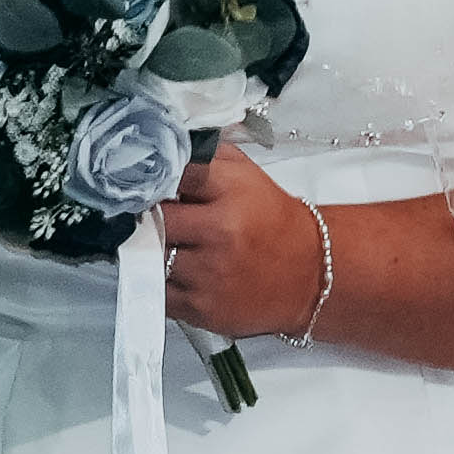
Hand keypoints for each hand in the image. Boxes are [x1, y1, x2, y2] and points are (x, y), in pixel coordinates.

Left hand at [155, 133, 335, 339]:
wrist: (309, 273)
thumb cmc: (270, 219)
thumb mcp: (246, 174)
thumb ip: (205, 155)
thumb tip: (163, 145)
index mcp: (232, 191)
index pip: (175, 173)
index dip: (153, 175)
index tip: (143, 179)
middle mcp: (221, 232)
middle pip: (154, 218)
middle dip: (147, 215)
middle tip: (146, 214)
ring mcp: (210, 274)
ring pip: (150, 257)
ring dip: (149, 250)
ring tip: (160, 243)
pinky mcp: (203, 308)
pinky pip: (158, 291)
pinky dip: (158, 281)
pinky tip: (174, 271)